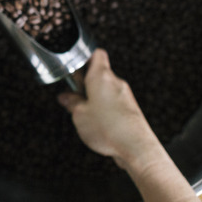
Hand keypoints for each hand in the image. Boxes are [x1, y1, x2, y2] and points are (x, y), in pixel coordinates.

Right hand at [57, 49, 158, 168]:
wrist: (136, 147)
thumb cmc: (109, 128)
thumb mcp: (80, 115)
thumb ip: (71, 103)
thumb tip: (65, 97)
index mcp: (101, 76)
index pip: (96, 54)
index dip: (84, 57)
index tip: (74, 65)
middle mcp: (115, 82)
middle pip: (100, 72)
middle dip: (85, 82)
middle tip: (73, 93)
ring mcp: (125, 96)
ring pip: (106, 89)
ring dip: (94, 96)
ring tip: (83, 111)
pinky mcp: (130, 109)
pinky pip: (114, 102)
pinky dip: (104, 107)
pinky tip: (97, 122)